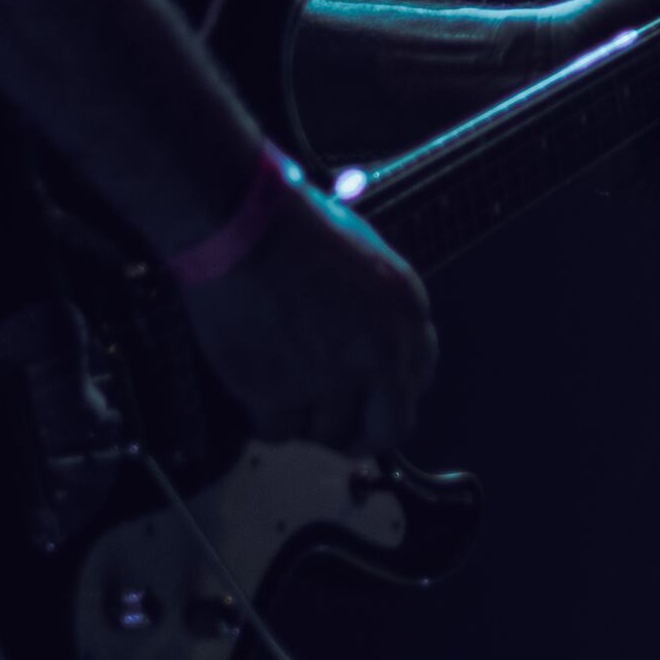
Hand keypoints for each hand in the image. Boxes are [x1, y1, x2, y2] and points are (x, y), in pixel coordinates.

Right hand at [178, 178, 437, 451]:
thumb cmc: (294, 225)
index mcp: (406, 312)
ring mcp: (329, 378)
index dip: (390, 393)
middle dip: (363, 435)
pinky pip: (280, 433)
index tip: (371, 396)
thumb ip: (382, 306)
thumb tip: (377, 343)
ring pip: (329, 434)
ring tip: (287, 397)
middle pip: (387, 429)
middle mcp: (378, 353)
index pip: (418, 380)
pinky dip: (268, 422)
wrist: (240, 227)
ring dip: (308, 422)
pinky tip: (258, 400)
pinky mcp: (278, 393)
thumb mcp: (367, 254)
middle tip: (340, 430)